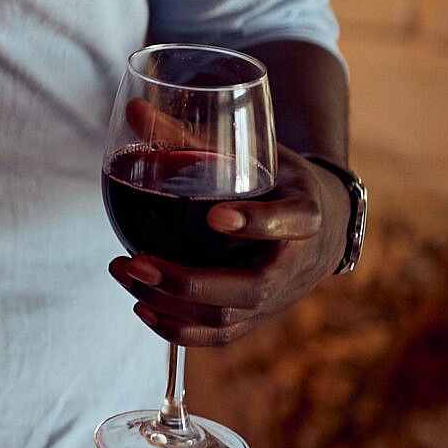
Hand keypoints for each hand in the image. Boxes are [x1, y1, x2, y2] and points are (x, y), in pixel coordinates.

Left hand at [109, 143, 344, 346]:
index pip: (293, 221)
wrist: (322, 222)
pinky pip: (221, 337)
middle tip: (136, 261)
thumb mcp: (252, 152)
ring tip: (124, 271)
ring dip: (170, 304)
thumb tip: (133, 110)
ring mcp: (278, 297)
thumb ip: (194, 137)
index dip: (258, 223)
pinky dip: (179, 331)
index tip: (215, 215)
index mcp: (307, 212)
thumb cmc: (278, 181)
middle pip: (252, 287)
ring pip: (229, 318)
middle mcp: (296, 263)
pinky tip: (141, 307)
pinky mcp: (258, 316)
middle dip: (189, 282)